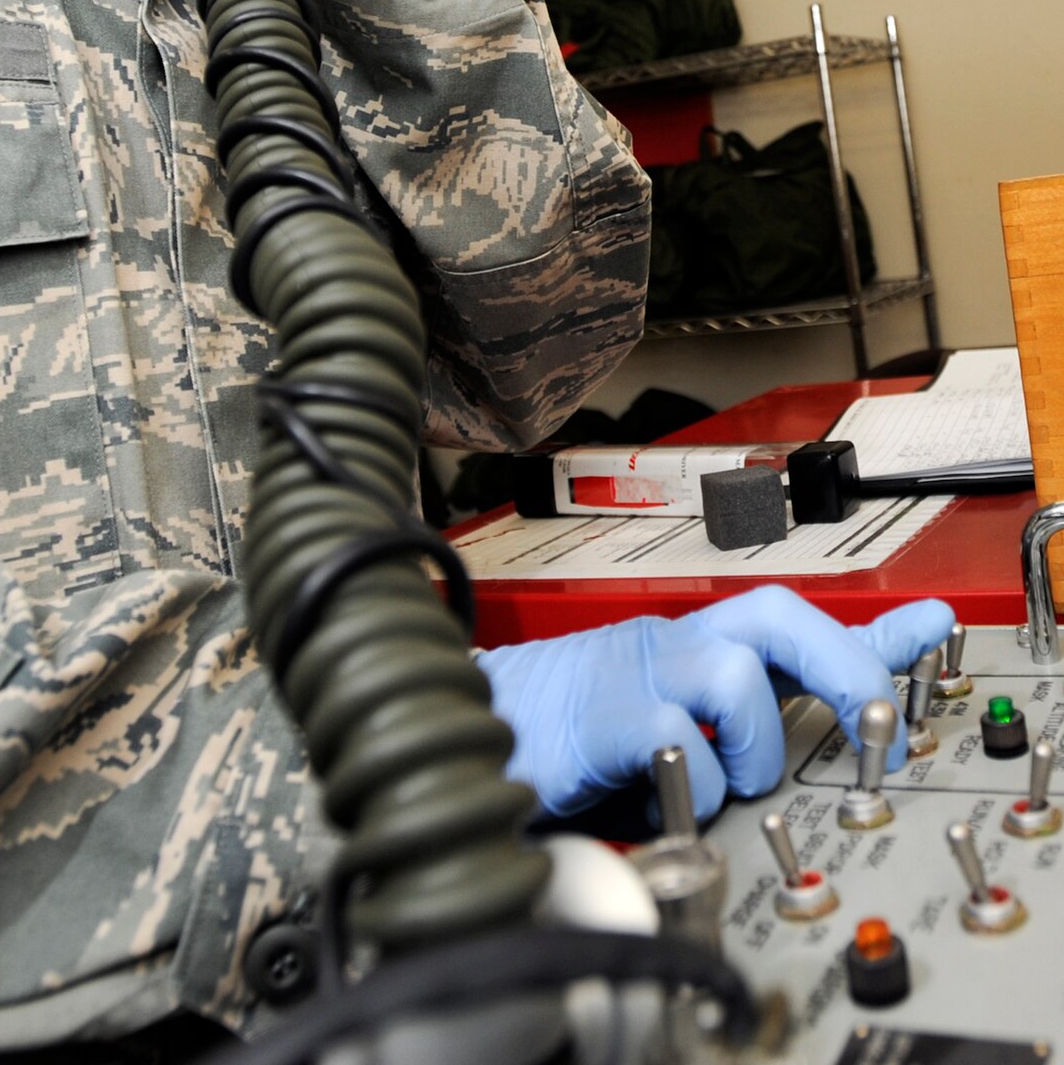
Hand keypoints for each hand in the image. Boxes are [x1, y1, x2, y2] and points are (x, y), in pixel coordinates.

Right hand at [481, 586, 954, 821]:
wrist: (481, 722)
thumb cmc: (571, 727)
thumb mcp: (673, 725)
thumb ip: (734, 730)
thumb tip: (798, 750)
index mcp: (697, 648)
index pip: (799, 626)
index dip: (872, 629)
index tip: (934, 626)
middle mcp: (676, 645)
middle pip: (778, 615)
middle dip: (841, 661)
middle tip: (867, 719)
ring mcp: (639, 671)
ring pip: (735, 673)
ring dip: (752, 743)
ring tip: (725, 781)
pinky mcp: (602, 714)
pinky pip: (673, 735)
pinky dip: (690, 778)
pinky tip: (669, 799)